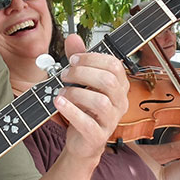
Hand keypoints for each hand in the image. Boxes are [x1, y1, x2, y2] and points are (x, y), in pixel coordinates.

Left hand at [54, 34, 127, 159]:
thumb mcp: (81, 82)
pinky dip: (71, 111)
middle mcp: (120, 102)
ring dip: (76, 93)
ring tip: (61, 93)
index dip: (91, 58)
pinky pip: (88, 124)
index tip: (72, 60)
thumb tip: (73, 37)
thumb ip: (79, 61)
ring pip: (100, 102)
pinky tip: (59, 103)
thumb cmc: (84, 109)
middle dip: (82, 74)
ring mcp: (111, 120)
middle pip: (108, 81)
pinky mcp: (98, 136)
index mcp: (120, 86)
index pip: (114, 65)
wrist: (82, 142)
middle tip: (65, 75)